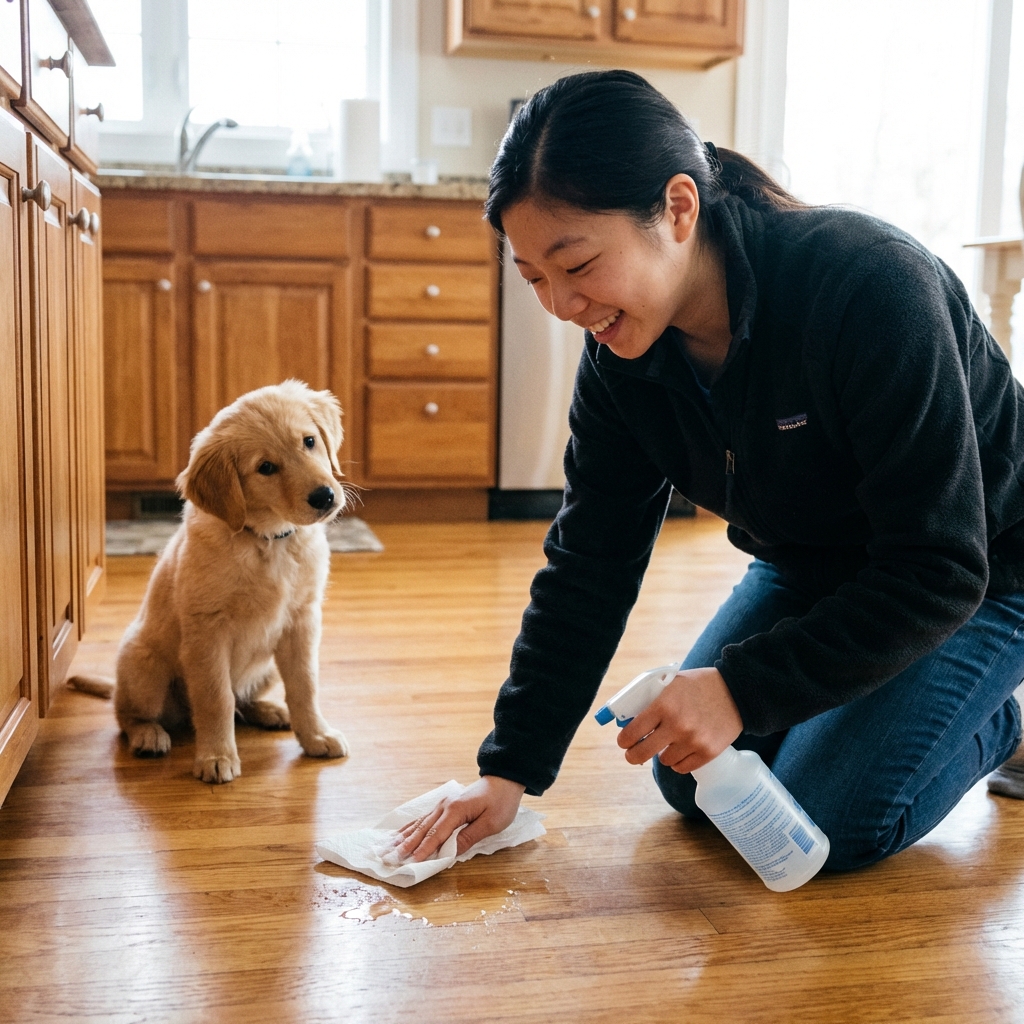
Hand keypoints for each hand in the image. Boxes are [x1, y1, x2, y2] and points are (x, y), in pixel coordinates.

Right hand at [394, 775, 526, 861]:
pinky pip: (424, 818)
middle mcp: (444, 806)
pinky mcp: (444, 806)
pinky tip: (400, 833)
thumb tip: (450, 852)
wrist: (503, 780)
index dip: (425, 849)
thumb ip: (469, 837)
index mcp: (456, 810)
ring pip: (420, 823)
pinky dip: (411, 827)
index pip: (437, 834)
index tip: (411, 861)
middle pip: (423, 829)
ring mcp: (442, 805)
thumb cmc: (500, 802)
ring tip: (388, 847)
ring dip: (404, 836)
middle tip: (390, 857)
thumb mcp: (491, 823)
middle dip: (407, 844)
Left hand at [617, 666, 741, 773]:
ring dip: (663, 754)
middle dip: (633, 755)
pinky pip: (682, 768)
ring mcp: (693, 741)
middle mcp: (677, 725)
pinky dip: (679, 761)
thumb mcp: (671, 684)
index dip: (624, 740)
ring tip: (669, 743)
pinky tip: (681, 750)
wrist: (737, 691)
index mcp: (663, 705)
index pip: (632, 732)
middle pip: (642, 753)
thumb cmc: (699, 685)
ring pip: (664, 761)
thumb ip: (651, 701)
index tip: (624, 742)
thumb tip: (629, 721)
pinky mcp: (708, 752)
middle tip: (633, 754)